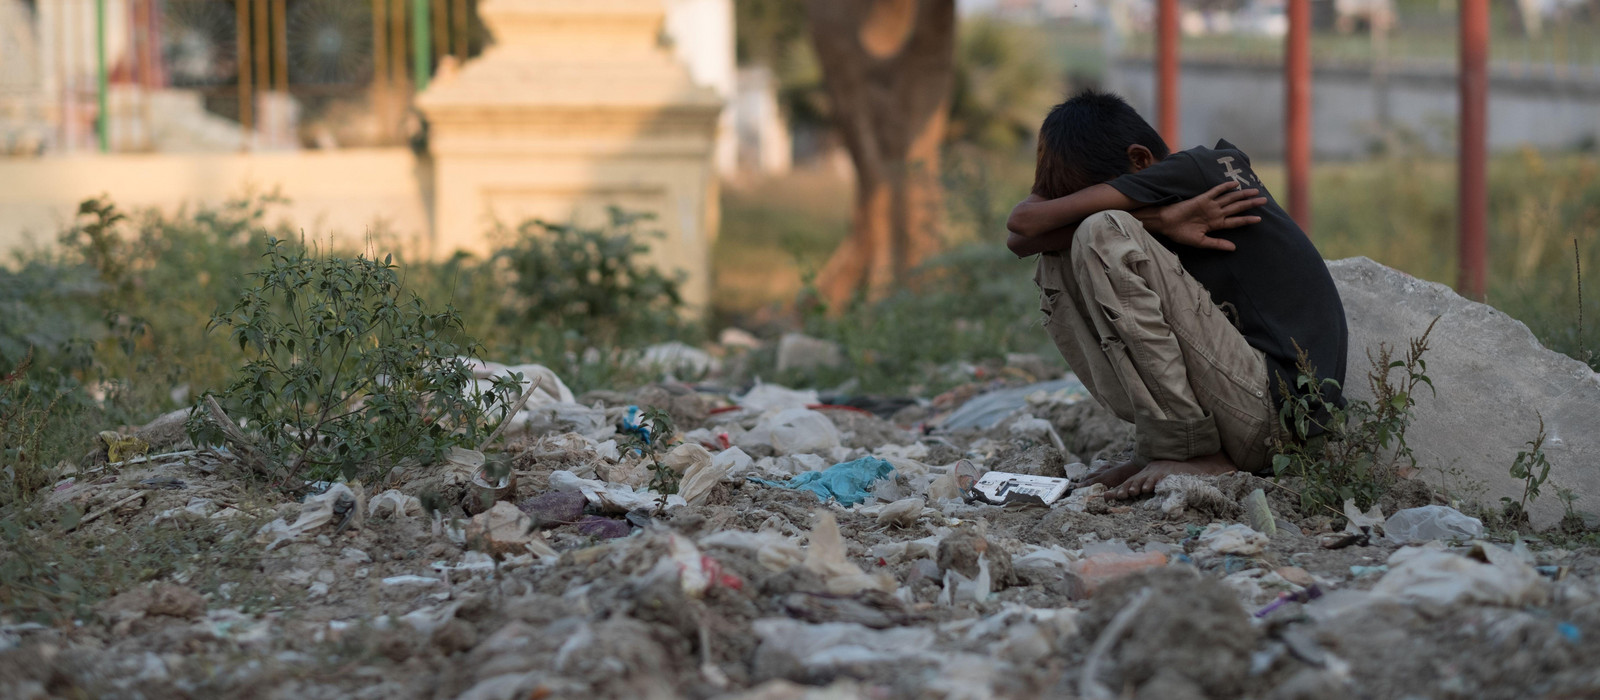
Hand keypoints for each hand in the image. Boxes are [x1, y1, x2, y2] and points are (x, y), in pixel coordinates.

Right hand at [1143, 181, 1266, 251]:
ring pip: (1230, 198)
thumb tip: (1234, 248)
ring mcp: (1210, 205)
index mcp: (1215, 224)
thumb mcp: (1201, 242)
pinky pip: (1216, 191)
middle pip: (1236, 208)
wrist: (1167, 224)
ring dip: (1242, 195)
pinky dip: (1225, 187)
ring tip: (1255, 192)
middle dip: (1250, 204)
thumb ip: (1217, 244)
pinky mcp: (1202, 199)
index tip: (1259, 219)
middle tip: (1264, 200)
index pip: (1235, 221)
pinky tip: (1234, 184)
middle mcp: (1215, 213)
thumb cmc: (1181, 234)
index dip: (1247, 220)